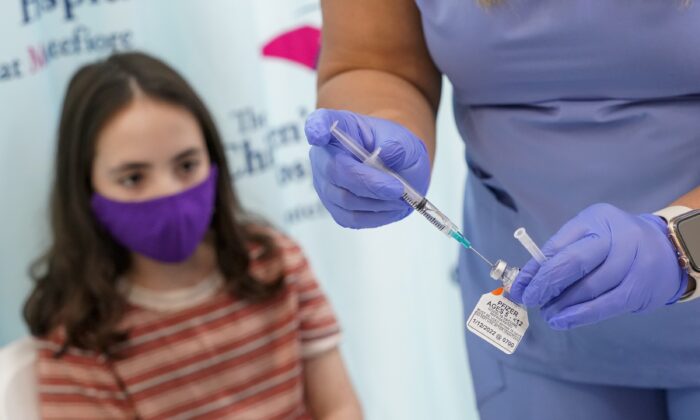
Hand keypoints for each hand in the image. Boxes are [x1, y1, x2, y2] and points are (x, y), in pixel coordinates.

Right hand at [305, 109, 430, 227]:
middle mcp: (324, 156)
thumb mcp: (403, 140)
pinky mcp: (334, 207)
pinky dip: (376, 216)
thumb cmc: (396, 149)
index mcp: (339, 127)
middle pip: (333, 171)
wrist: (399, 170)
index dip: (316, 128)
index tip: (318, 134)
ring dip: (377, 201)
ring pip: (345, 199)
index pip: (319, 123)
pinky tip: (391, 208)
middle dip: (369, 182)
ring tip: (401, 197)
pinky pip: (351, 218)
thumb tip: (385, 155)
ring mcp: (325, 184)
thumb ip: (397, 146)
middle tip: (398, 188)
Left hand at [509, 203, 687, 329]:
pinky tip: (563, 320)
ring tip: (546, 313)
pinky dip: (580, 315)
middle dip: (546, 284)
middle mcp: (615, 237)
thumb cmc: (615, 242)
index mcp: (595, 220)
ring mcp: (631, 262)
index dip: (534, 268)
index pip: (558, 245)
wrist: (666, 248)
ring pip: (589, 287)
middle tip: (530, 299)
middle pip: (573, 262)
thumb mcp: (590, 233)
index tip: (519, 286)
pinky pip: (606, 305)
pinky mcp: (639, 287)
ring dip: (562, 304)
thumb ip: (562, 251)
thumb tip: (529, 279)